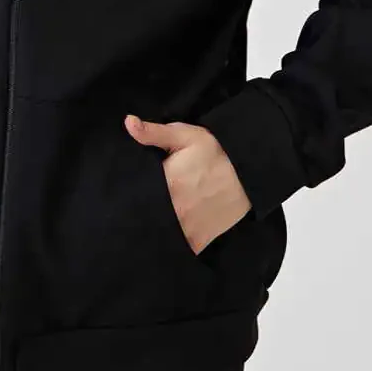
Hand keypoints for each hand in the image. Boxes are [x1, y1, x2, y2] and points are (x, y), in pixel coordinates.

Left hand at [124, 113, 250, 254]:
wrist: (248, 175)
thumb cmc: (215, 153)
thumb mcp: (184, 135)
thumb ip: (153, 132)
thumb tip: (128, 122)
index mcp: (167, 184)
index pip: (135, 193)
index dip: (126, 192)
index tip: (123, 189)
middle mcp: (174, 211)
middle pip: (144, 217)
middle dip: (138, 211)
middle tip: (135, 202)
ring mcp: (186, 230)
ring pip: (159, 234)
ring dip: (153, 227)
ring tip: (149, 217)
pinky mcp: (197, 242)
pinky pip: (176, 248)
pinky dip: (169, 243)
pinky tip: (165, 232)